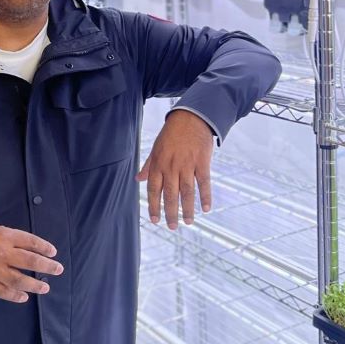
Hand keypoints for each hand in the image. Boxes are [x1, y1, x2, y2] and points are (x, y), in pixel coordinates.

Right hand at [0, 222, 62, 303]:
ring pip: (20, 280)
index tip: (53, 252)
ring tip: (45, 287)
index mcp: (2, 235)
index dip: (44, 247)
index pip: (30, 241)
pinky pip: (3, 292)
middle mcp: (0, 252)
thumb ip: (7, 238)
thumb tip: (26, 249)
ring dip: (35, 285)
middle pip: (30, 261)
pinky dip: (15, 296)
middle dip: (47, 266)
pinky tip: (24, 297)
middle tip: (58, 269)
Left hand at [137, 109, 214, 228]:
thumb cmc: (172, 133)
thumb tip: (138, 179)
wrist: (191, 117)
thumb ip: (148, 166)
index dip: (154, 206)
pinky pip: (204, 182)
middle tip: (172, 227)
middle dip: (170, 213)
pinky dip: (205, 196)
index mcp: (159, 164)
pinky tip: (206, 208)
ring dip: (187, 209)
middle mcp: (172, 166)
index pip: (154, 190)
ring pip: (186, 192)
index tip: (155, 220)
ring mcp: (188, 165)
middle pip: (170, 194)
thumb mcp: (156, 148)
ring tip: (188, 222)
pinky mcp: (202, 162)